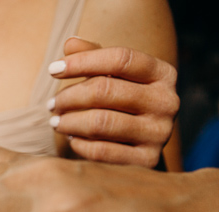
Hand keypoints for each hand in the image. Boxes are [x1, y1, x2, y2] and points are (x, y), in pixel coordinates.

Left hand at [48, 37, 178, 167]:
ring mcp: (159, 133)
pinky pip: (101, 151)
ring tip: (55, 121)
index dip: (83, 61)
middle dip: (70, 96)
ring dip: (69, 121)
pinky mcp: (146, 161)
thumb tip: (70, 43)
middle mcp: (167, 101)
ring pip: (100, 122)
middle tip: (51, 104)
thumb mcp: (113, 79)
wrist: (140, 151)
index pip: (121, 58)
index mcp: (162, 74)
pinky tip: (71, 139)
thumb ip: (93, 58)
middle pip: (106, 90)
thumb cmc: (121, 107)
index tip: (52, 70)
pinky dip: (79, 144)